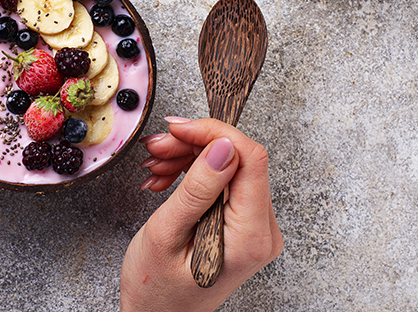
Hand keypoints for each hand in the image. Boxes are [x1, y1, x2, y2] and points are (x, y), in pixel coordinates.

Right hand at [120, 118, 282, 311]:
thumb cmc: (157, 290)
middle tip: (156, 148)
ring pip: (228, 167)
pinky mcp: (242, 224)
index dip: (214, 133)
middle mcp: (262, 232)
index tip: (179, 128)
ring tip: (155, 167)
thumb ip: (198, 189)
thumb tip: (222, 146)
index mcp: (250, 236)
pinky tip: (166, 178)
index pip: (250, 159)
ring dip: (189, 158)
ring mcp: (254, 228)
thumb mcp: (168, 234)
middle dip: (194, 145)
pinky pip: (223, 182)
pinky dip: (193, 173)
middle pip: (239, 160)